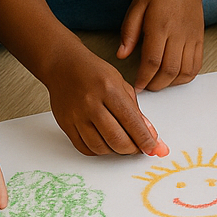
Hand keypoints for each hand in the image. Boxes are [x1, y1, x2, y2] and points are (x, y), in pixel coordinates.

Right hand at [49, 46, 166, 155]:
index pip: (132, 122)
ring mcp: (76, 116)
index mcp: (109, 90)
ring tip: (121, 143)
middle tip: (138, 147)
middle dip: (132, 149)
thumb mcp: (121, 84)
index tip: (153, 149)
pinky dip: (98, 151)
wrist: (62, 65)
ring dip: (115, 151)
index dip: (145, 140)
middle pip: (116, 139)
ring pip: (100, 147)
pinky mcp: (65, 124)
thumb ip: (135, 111)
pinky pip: (84, 148)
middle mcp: (91, 103)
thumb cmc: (93, 72)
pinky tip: (105, 143)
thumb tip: (149, 134)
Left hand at [119, 0, 204, 91]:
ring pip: (185, 72)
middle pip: (169, 71)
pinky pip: (196, 65)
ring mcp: (191, 38)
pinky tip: (174, 76)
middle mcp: (178, 34)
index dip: (143, 79)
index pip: (152, 61)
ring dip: (171, 83)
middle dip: (156, 85)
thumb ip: (129, 32)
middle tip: (146, 86)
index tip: (136, 87)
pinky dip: (186, 77)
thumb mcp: (137, 6)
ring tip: (159, 82)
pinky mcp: (200, 39)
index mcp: (160, 26)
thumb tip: (121, 55)